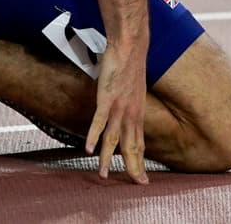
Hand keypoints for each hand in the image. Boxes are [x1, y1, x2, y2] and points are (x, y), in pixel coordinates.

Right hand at [86, 37, 148, 184]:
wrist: (130, 46)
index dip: (140, 160)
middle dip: (133, 167)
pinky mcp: (107, 98)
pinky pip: (100, 121)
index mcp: (138, 112)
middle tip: (137, 184)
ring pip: (114, 139)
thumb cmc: (130, 64)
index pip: (140, 143)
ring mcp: (119, 107)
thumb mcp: (134, 89)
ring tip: (103, 175)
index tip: (142, 176)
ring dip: (108, 159)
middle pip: (131, 146)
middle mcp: (131, 113)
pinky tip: (88, 149)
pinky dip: (93, 136)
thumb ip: (129, 103)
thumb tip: (125, 109)